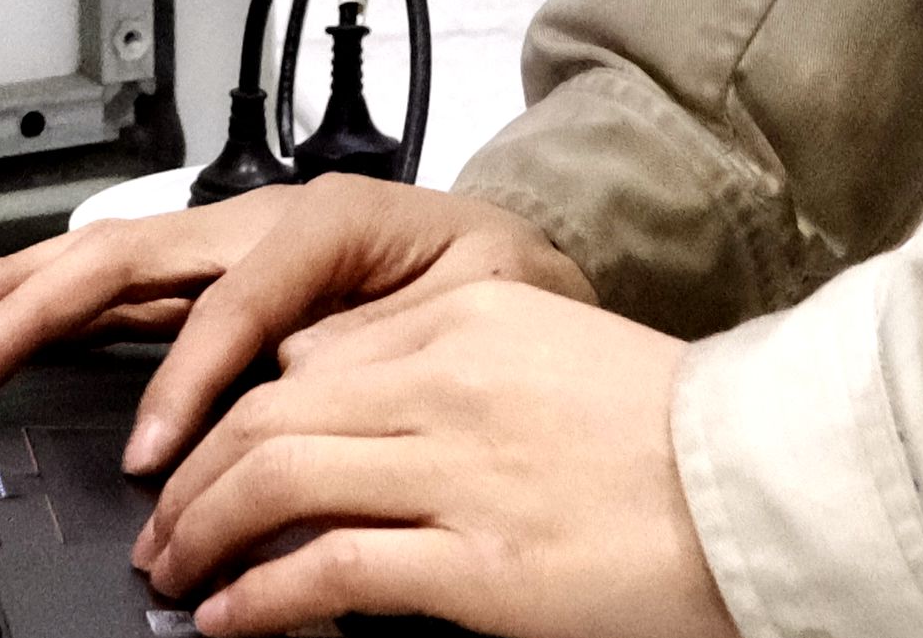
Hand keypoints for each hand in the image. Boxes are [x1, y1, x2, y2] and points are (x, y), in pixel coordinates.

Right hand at [0, 180, 589, 477]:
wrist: (530, 266)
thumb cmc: (514, 289)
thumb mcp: (486, 312)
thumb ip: (399, 349)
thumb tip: (312, 394)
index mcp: (334, 221)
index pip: (238, 300)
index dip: (189, 377)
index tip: (155, 457)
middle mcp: (272, 221)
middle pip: (140, 251)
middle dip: (45, 300)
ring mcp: (239, 243)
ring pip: (115, 256)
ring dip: (27, 288)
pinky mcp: (224, 274)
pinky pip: (130, 282)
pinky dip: (58, 295)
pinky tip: (4, 310)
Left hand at [134, 278, 731, 637]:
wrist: (759, 480)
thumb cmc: (667, 428)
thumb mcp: (542, 347)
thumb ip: (439, 357)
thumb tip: (329, 385)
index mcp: (464, 315)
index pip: (299, 360)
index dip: (226, 419)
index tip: (200, 463)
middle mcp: (446, 380)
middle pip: (263, 421)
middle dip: (189, 486)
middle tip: (163, 533)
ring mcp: (456, 472)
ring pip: (272, 487)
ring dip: (201, 540)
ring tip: (177, 578)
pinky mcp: (474, 565)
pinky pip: (322, 574)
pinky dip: (256, 602)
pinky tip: (230, 622)